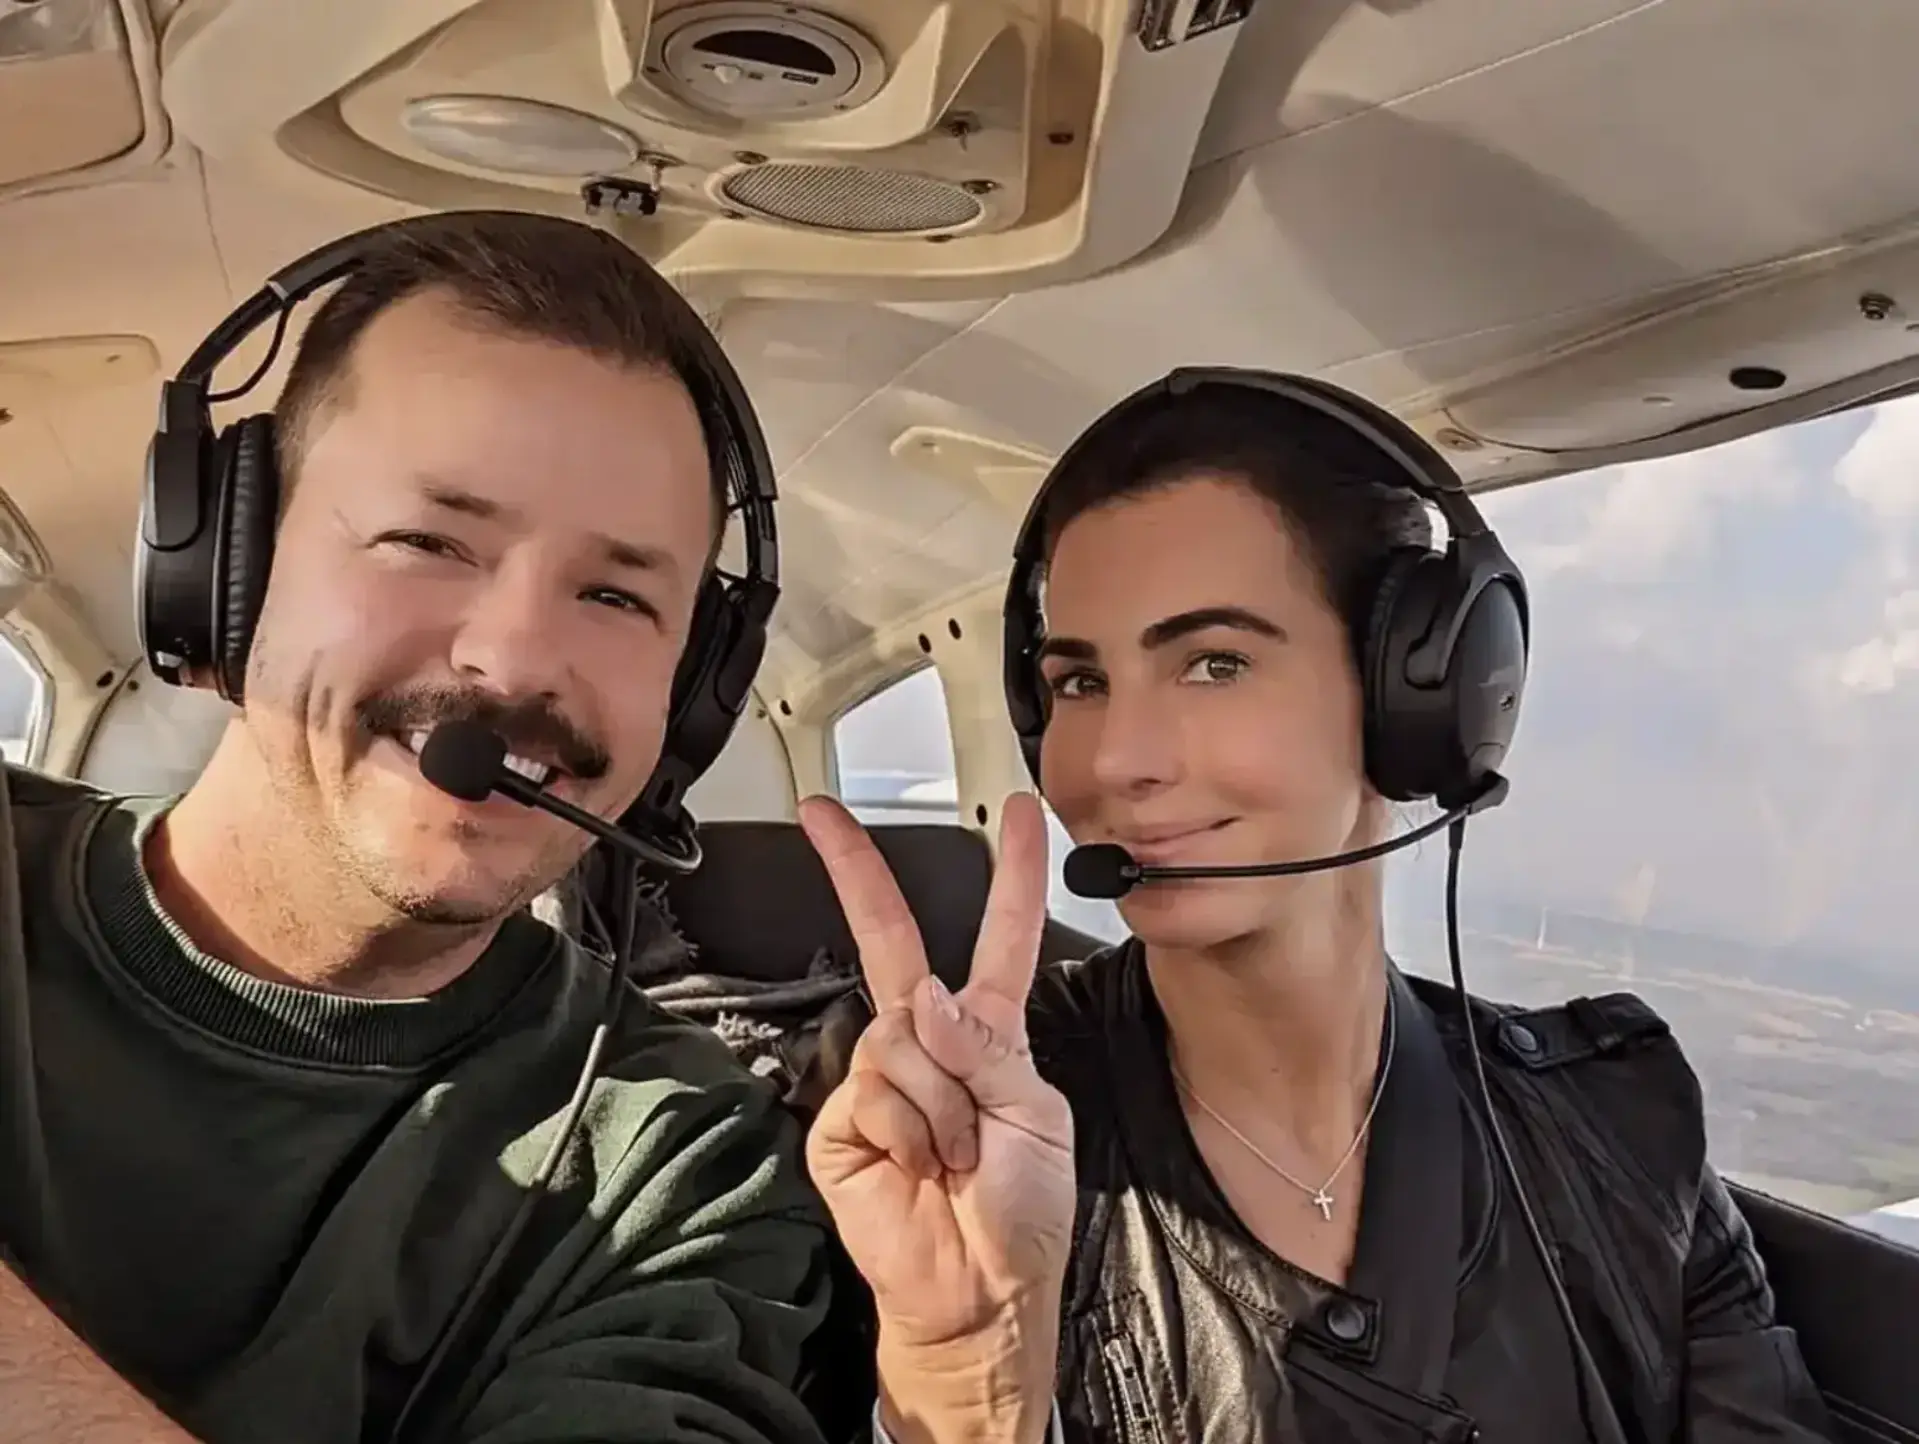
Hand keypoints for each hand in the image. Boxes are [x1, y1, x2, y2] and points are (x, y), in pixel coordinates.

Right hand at [800, 792, 1074, 1441]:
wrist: (980, 1292)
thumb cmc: (1023, 1211)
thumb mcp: (1038, 1116)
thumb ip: (986, 1049)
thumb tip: (924, 998)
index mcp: (989, 1031)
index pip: (1002, 936)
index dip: (1012, 874)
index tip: (1022, 813)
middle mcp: (929, 1041)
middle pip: (891, 940)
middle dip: (856, 871)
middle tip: (821, 814)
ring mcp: (878, 1077)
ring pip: (898, 1037)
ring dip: (940, 1104)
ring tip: (954, 1155)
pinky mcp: (840, 1119)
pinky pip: (872, 1092)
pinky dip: (909, 1132)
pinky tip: (919, 1167)